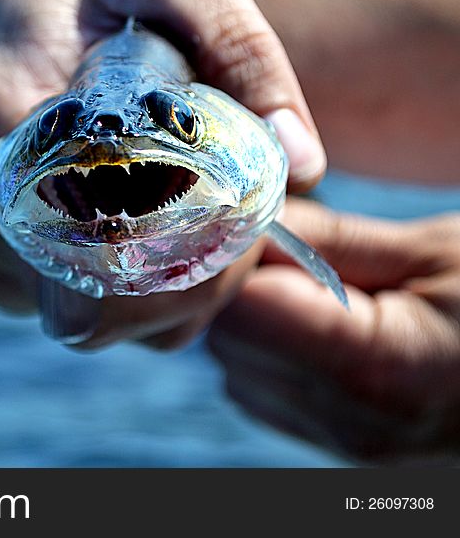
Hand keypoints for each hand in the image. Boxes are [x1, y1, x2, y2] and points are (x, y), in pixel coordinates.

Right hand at [0, 0, 325, 340]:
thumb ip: (242, 45)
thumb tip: (302, 164)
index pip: (104, 253)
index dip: (192, 253)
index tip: (238, 207)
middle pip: (103, 310)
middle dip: (188, 282)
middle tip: (228, 213)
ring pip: (93, 324)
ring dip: (160, 289)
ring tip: (182, 206)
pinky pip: (71, 312)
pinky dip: (122, 290)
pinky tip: (135, 219)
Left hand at [208, 198, 459, 463]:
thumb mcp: (434, 250)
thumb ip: (329, 238)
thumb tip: (247, 217)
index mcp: (378, 369)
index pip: (242, 310)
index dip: (239, 257)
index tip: (258, 221)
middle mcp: (350, 421)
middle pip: (230, 341)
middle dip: (244, 285)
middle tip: (291, 245)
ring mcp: (345, 443)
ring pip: (238, 368)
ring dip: (256, 319)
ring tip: (318, 286)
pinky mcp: (342, 447)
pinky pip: (264, 391)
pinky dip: (272, 351)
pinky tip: (323, 322)